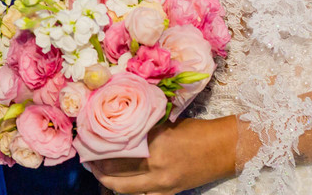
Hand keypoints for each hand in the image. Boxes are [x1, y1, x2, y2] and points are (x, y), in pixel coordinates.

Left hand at [88, 116, 237, 194]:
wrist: (224, 149)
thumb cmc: (197, 131)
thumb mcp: (167, 123)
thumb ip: (144, 129)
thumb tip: (119, 127)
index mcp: (154, 144)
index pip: (117, 149)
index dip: (99, 147)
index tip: (87, 141)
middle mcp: (156, 166)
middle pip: (116, 171)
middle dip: (98, 167)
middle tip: (87, 159)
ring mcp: (163, 184)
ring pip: (126, 189)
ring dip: (109, 182)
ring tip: (99, 173)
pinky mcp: (170, 193)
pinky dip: (130, 191)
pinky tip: (121, 185)